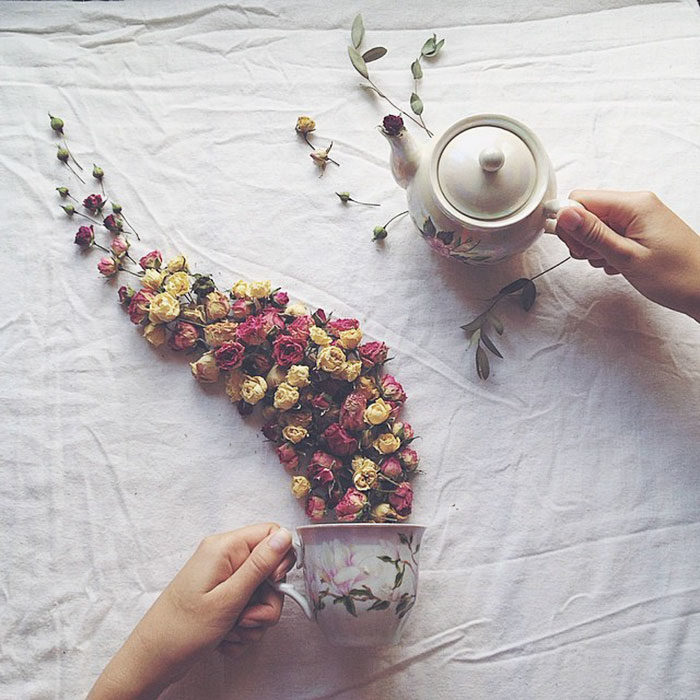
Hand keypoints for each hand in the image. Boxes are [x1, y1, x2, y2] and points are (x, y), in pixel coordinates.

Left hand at [88, 523, 293, 699]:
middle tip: (247, 619)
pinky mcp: (222, 597)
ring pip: (261, 593)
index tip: (274, 583)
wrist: (152, 660)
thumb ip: (259, 565)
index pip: (271, 533)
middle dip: (266, 600)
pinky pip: (248, 607)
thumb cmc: (183, 629)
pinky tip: (226, 638)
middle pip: (269, 569)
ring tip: (232, 632)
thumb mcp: (228, 598)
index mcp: (225, 547)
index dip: (281, 557)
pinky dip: (243, 627)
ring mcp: (223, 578)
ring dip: (254, 618)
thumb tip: (285, 534)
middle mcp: (225, 557)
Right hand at [556, 190, 699, 320]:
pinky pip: (608, 236)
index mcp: (633, 205)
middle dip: (580, 237)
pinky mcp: (638, 231)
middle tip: (595, 257)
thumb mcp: (627, 257)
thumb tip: (564, 213)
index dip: (570, 222)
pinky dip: (605, 252)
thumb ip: (593, 234)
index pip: (581, 199)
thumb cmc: (676, 276)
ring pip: (594, 227)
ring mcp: (637, 219)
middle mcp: (635, 205)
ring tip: (611, 263)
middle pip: (586, 212)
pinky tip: (618, 264)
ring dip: (593, 248)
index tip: (574, 245)